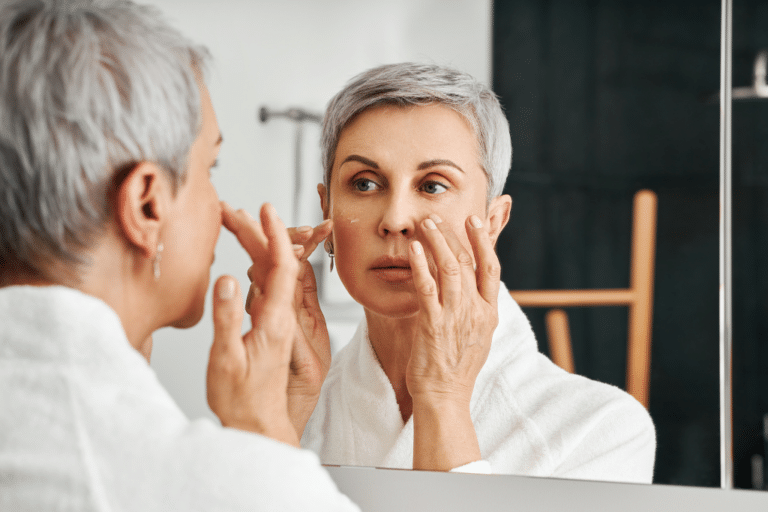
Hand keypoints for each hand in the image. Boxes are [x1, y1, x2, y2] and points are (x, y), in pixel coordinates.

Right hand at [206, 203, 299, 446]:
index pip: (283, 268)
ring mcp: (277, 322)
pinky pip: (268, 288)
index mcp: (276, 322)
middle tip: (234, 210)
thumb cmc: (240, 399)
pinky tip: (246, 258)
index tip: (266, 209)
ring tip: (237, 222)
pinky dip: (256, 266)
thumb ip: (228, 318)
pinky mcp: (270, 327)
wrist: (257, 425)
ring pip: (272, 274)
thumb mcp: (227, 358)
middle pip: (277, 264)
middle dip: (258, 232)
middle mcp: (281, 317)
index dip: (275, 236)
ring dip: (257, 246)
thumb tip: (229, 278)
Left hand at [406, 213, 500, 469]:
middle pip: (467, 262)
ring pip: (450, 269)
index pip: (491, 268)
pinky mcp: (433, 325)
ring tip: (426, 223)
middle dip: (453, 235)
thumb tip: (466, 288)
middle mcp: (476, 312)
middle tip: (437, 216)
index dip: (483, 241)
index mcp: (488, 313)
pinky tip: (414, 250)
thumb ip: (472, 309)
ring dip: (437, 242)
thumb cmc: (455, 368)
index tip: (473, 220)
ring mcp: (455, 317)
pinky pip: (427, 289)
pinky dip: (420, 266)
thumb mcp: (475, 335)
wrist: (445, 397)